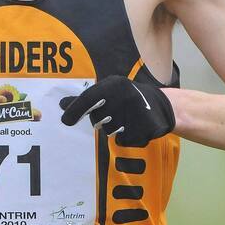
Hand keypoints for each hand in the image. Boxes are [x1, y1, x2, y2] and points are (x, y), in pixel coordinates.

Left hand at [59, 76, 175, 147]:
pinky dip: (125, 136)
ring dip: (114, 128)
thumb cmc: (128, 98)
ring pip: (109, 130)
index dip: (75, 110)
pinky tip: (134, 126)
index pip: (88, 98)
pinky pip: (123, 139)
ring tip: (126, 118)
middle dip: (102, 120)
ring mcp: (134, 114)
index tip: (65, 120)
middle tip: (113, 114)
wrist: (162, 107)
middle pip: (97, 119)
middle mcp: (124, 97)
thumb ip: (86, 99)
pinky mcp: (143, 130)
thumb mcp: (109, 91)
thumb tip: (62, 104)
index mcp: (115, 85)